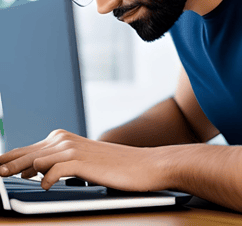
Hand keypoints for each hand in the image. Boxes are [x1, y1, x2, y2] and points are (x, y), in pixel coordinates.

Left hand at [0, 129, 170, 190]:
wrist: (143, 164)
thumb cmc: (114, 165)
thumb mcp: (82, 161)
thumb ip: (57, 161)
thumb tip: (29, 170)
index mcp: (62, 139)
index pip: (25, 150)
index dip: (6, 161)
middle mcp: (64, 140)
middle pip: (24, 155)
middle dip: (4, 166)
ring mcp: (73, 149)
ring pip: (34, 161)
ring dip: (18, 172)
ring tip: (5, 180)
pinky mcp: (82, 161)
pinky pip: (53, 170)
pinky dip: (46, 180)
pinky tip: (45, 186)